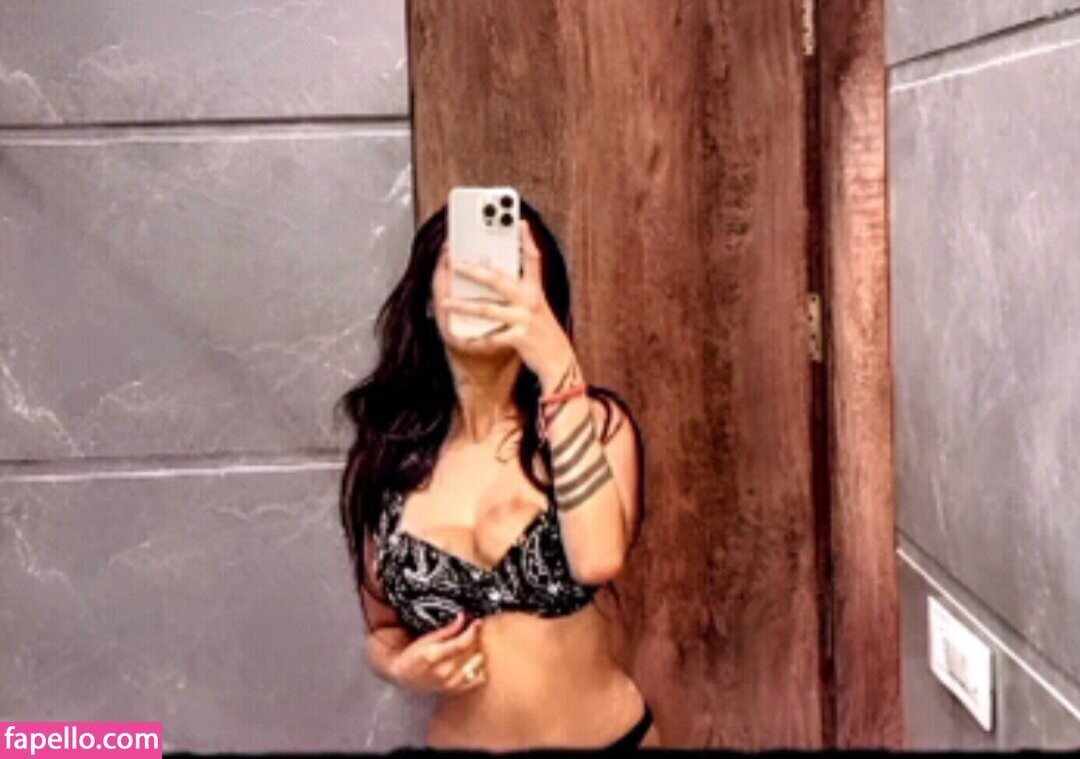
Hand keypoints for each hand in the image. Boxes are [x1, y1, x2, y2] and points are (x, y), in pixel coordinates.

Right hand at [389, 613, 486, 694]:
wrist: (406, 676)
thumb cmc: (413, 656)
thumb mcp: (426, 639)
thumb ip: (447, 630)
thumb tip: (462, 617)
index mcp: (434, 656)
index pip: (461, 643)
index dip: (472, 630)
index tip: (477, 622)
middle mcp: (444, 672)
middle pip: (471, 651)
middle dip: (475, 638)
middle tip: (473, 631)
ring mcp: (451, 683)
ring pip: (478, 663)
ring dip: (478, 651)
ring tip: (472, 645)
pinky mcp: (457, 689)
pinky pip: (479, 678)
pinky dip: (480, 667)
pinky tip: (473, 660)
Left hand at [445, 219, 574, 386]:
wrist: (560, 362)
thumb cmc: (544, 334)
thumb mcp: (537, 309)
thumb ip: (520, 294)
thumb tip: (495, 279)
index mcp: (536, 291)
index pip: (533, 259)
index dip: (527, 239)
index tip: (519, 222)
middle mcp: (531, 302)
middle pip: (498, 280)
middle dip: (474, 270)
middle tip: (456, 263)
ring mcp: (524, 320)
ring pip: (487, 309)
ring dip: (463, 306)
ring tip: (446, 302)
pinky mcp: (519, 339)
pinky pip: (490, 338)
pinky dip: (474, 339)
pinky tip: (461, 338)